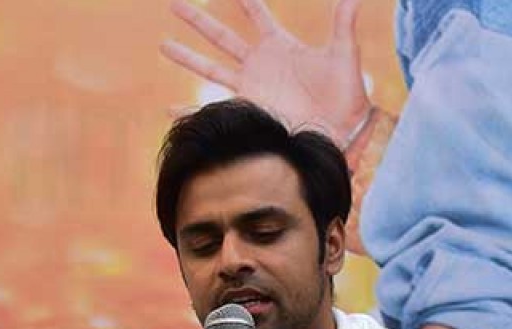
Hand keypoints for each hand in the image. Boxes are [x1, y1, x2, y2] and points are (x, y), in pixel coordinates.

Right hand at [162, 0, 370, 146]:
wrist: (342, 133)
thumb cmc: (347, 95)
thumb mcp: (344, 54)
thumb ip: (344, 21)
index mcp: (280, 47)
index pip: (258, 15)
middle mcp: (260, 66)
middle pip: (221, 36)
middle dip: (198, 21)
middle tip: (174, 5)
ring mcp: (250, 89)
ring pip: (210, 68)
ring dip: (186, 57)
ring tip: (164, 45)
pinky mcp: (247, 113)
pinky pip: (213, 112)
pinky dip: (190, 113)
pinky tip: (169, 112)